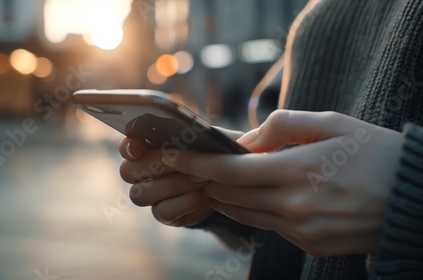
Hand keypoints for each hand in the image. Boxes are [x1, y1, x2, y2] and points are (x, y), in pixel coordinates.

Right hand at [119, 128, 243, 226]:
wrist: (227, 181)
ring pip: (141, 193)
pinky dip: (183, 202)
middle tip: (181, 159)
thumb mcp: (204, 138)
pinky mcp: (163, 213)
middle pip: (127, 171)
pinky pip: (162, 211)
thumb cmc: (212, 152)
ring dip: (173, 184)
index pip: (127, 146)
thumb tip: (171, 130)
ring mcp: (150, 194)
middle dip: (154, 165)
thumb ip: (185, 132)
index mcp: (146, 146)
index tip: (137, 147)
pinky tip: (201, 195)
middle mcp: (140, 171)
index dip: (128, 147)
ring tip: (201, 177)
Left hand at [163, 110, 404, 255]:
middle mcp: (294, 207)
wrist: (414, 200)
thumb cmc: (375, 153)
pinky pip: (266, 225)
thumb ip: (283, 125)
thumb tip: (246, 140)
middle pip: (228, 195)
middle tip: (190, 163)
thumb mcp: (332, 123)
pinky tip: (252, 194)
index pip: (229, 171)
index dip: (196, 163)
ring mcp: (301, 230)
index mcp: (298, 171)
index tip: (173, 155)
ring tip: (214, 178)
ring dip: (223, 195)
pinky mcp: (309, 244)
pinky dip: (251, 209)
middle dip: (204, 179)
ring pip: (243, 213)